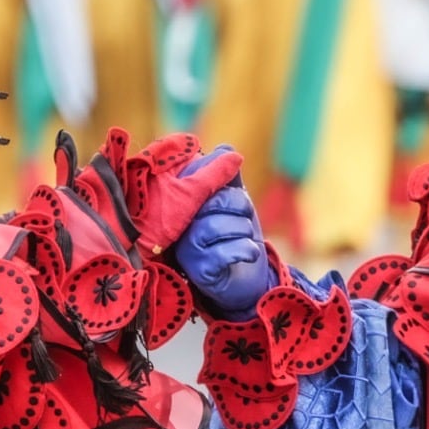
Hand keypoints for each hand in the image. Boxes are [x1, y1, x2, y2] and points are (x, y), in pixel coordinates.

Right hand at [174, 170, 274, 319]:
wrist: (248, 279)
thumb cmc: (237, 237)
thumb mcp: (235, 203)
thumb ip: (229, 177)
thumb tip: (224, 148)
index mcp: (184, 205)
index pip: (196, 176)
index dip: (218, 174)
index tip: (233, 184)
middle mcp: (178, 226)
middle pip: (213, 200)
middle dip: (240, 206)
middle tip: (245, 217)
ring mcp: (187, 250)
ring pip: (219, 226)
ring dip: (244, 231)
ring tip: (245, 239)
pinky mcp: (200, 271)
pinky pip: (226, 252)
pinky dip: (245, 250)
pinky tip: (249, 253)